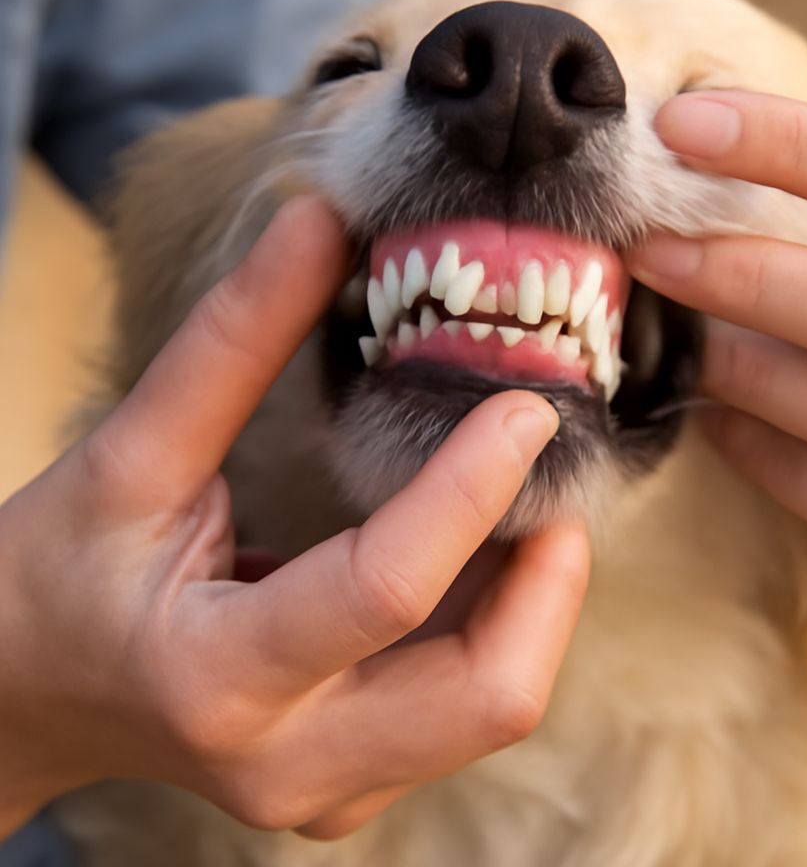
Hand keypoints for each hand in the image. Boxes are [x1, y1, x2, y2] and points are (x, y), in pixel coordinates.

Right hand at [0, 197, 589, 839]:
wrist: (25, 692)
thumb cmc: (61, 570)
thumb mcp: (133, 451)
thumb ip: (233, 336)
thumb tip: (321, 220)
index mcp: (218, 678)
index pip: (389, 588)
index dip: (473, 485)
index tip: (529, 407)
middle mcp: (289, 763)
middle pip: (489, 689)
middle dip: (546, 572)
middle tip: (545, 467)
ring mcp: (328, 794)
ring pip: (497, 704)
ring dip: (535, 595)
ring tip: (515, 496)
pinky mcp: (351, 790)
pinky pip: (468, 709)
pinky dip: (500, 622)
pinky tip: (475, 550)